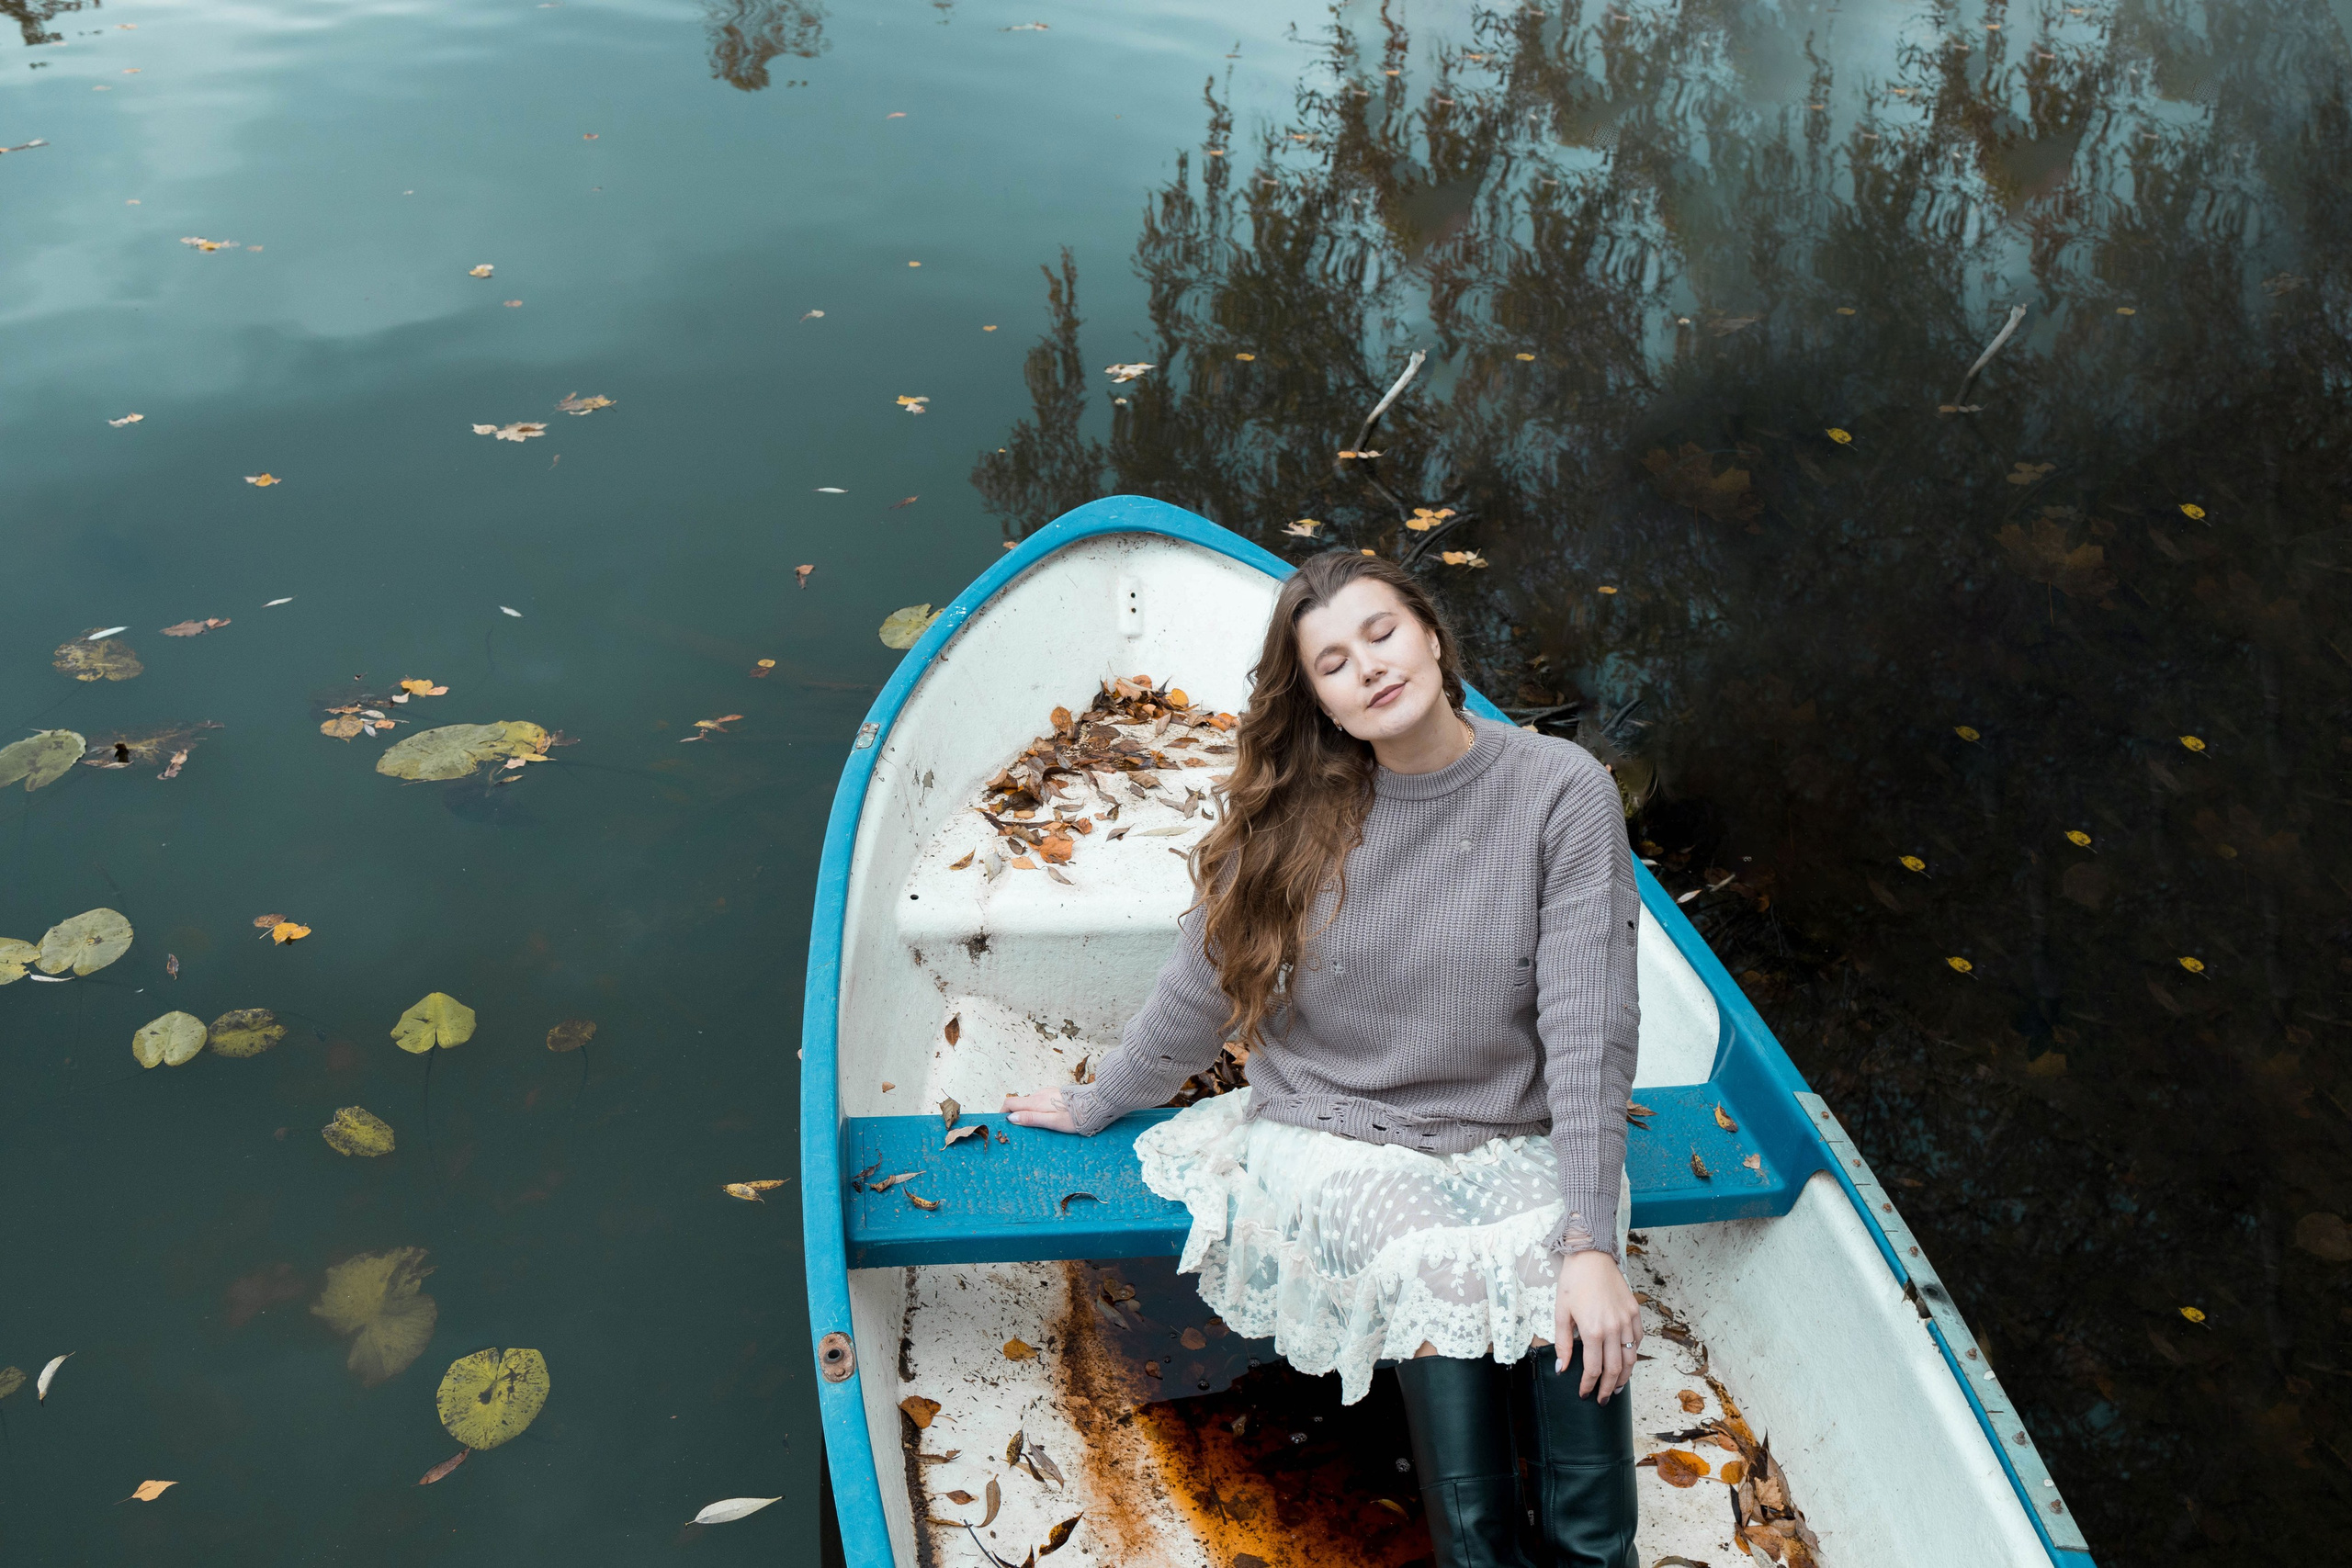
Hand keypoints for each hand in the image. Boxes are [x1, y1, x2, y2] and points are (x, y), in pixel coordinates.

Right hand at [1002, 1088, 1079, 1132]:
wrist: (1097, 1103)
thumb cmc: (1076, 1116)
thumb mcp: (1052, 1122)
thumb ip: (1032, 1119)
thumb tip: (1011, 1118)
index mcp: (1036, 1101)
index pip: (1010, 1102)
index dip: (1003, 1113)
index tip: (1003, 1125)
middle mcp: (1039, 1094)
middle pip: (1019, 1103)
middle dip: (1015, 1115)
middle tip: (1020, 1131)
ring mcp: (1048, 1092)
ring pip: (1030, 1103)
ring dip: (1028, 1113)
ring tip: (1036, 1128)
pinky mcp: (1055, 1093)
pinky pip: (1040, 1101)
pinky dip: (1038, 1110)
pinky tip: (1048, 1119)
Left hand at [1555, 1249, 1640, 1401]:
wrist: (1591, 1255)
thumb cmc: (1572, 1282)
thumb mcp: (1561, 1312)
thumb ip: (1563, 1343)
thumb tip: (1562, 1368)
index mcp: (1593, 1330)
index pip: (1593, 1368)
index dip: (1589, 1385)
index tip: (1584, 1394)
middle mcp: (1613, 1328)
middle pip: (1615, 1369)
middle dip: (1608, 1388)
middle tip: (1603, 1400)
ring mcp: (1627, 1320)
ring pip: (1631, 1357)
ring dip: (1624, 1376)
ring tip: (1617, 1387)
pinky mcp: (1635, 1311)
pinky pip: (1638, 1339)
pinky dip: (1634, 1353)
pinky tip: (1627, 1360)